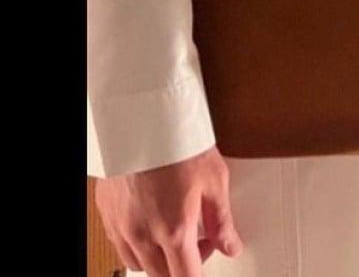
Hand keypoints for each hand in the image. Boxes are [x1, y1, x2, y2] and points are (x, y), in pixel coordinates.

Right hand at [94, 146, 243, 276]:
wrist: (142, 119)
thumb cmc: (177, 142)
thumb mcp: (214, 179)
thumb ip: (221, 220)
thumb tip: (231, 246)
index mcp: (174, 230)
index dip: (200, 273)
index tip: (209, 257)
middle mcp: (143, 235)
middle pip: (162, 275)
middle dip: (182, 264)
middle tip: (200, 238)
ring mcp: (121, 227)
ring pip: (139, 263)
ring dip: (159, 257)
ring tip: (175, 228)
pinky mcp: (107, 214)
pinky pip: (121, 245)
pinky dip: (138, 243)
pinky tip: (151, 220)